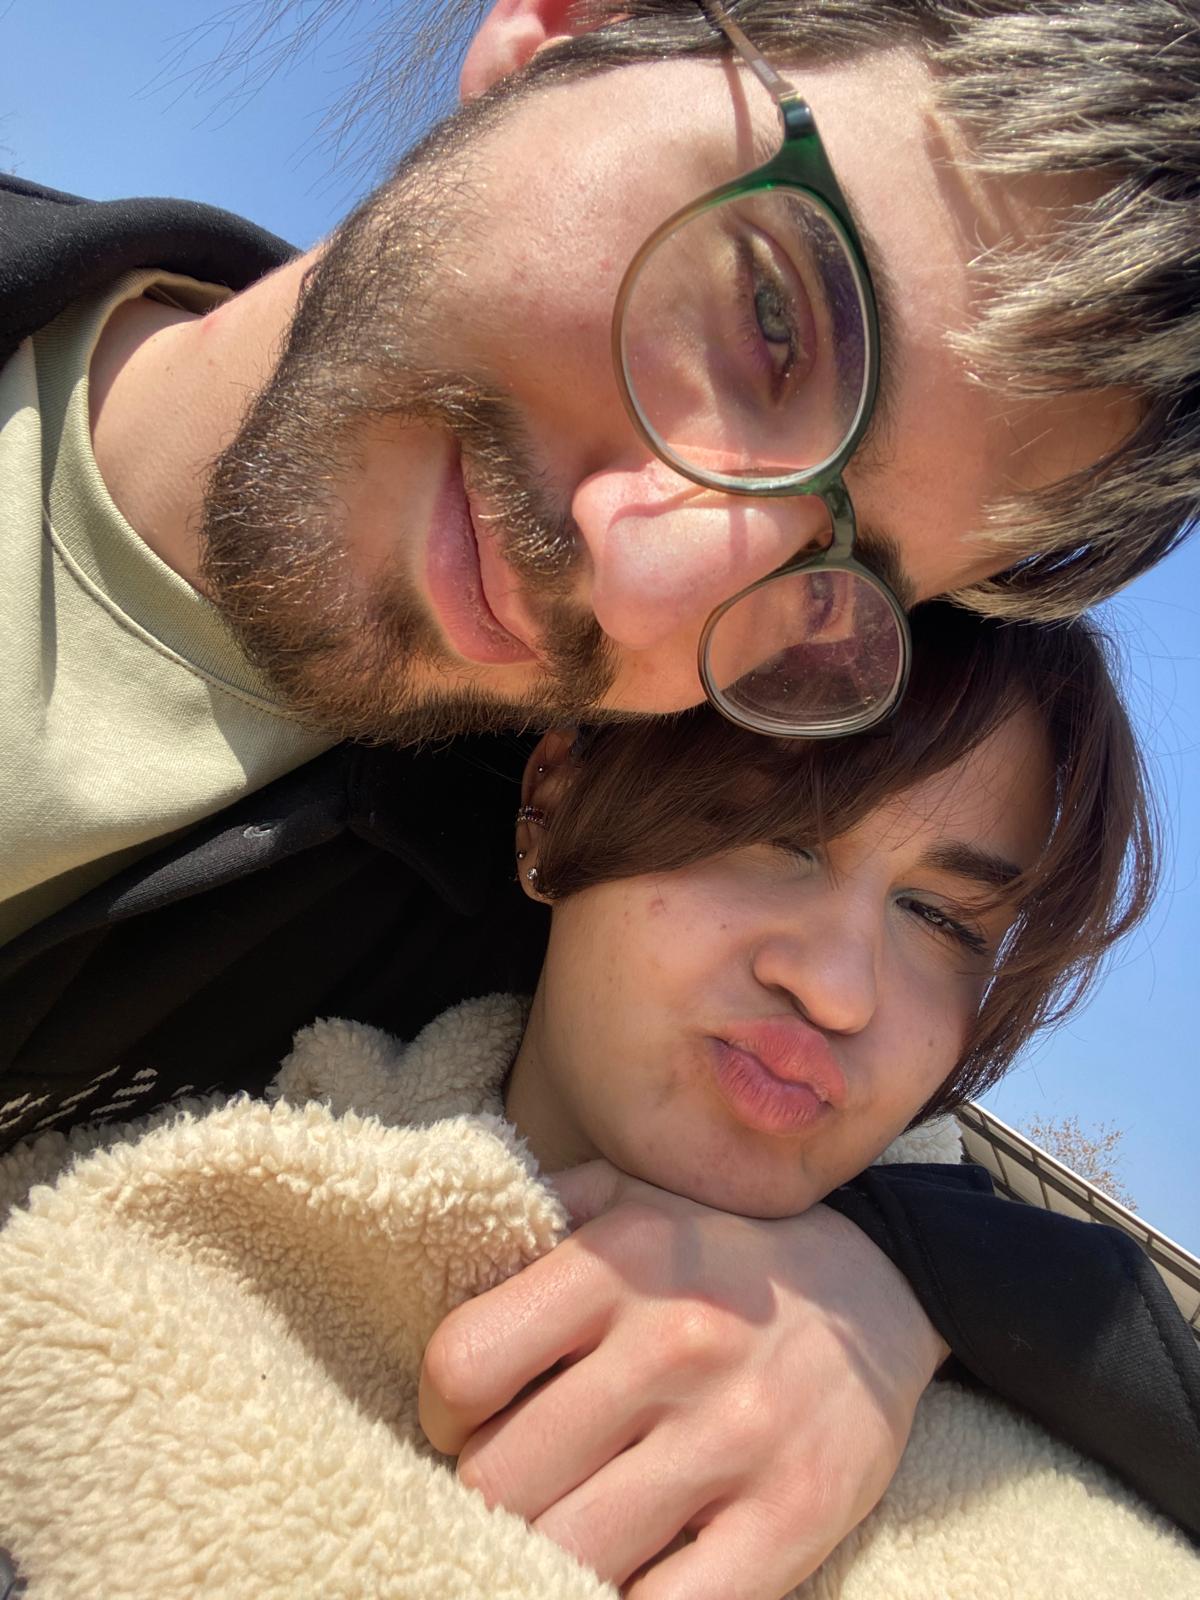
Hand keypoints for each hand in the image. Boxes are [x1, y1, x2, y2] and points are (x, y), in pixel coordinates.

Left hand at [419, 1162, 949, 1599]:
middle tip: (518, 1483)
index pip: (462, 1365)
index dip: (441, 1411)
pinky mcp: (791, 1520)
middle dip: (488, 1495)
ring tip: (562, 1526)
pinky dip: (622, 1599)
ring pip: (569, 1556)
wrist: (879, 1288)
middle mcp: (673, 1344)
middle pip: (499, 1481)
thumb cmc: (720, 1250)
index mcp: (620, 1260)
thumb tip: (438, 1260)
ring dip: (543, 1555)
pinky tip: (622, 1571)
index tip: (466, 1421)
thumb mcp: (631, 1194)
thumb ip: (536, 1217)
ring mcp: (736, 1438)